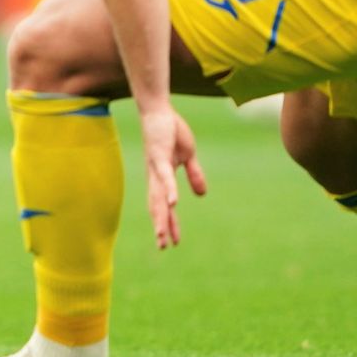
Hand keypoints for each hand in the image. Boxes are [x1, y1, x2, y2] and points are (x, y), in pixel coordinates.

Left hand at [137, 97, 207, 249]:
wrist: (159, 109)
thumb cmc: (169, 129)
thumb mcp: (187, 155)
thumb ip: (193, 174)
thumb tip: (201, 195)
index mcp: (161, 177)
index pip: (165, 205)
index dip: (169, 223)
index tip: (173, 242)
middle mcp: (156, 176)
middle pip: (158, 206)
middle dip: (161, 227)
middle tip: (163, 247)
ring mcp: (156, 167)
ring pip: (158, 197)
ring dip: (161, 217)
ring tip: (162, 236)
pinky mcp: (159, 156)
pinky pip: (165, 177)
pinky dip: (170, 191)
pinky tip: (174, 205)